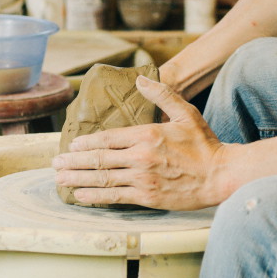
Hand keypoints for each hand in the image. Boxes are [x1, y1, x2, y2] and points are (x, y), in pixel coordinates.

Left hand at [52, 75, 230, 209]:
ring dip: (78, 179)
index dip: (86, 143)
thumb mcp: (185, 112)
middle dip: (73, 162)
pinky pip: (115, 197)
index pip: (107, 138)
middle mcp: (140, 157)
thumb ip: (162, 95)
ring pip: (102, 179)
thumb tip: (139, 80)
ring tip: (60, 179)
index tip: (71, 145)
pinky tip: (81, 196)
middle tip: (56, 163)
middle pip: (99, 159)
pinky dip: (95, 197)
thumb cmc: (204, 144)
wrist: (220, 175)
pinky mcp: (147, 197)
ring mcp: (142, 179)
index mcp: (147, 135)